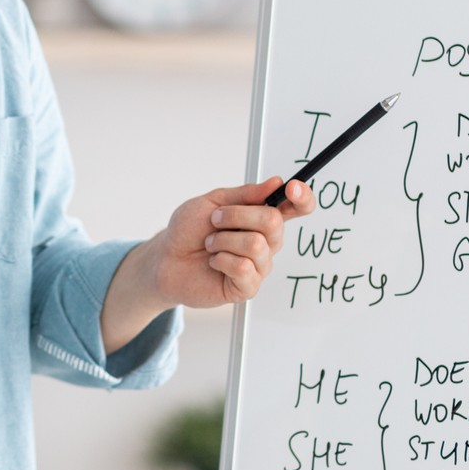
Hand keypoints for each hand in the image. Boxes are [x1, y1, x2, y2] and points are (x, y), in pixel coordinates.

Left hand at [152, 175, 317, 307]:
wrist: (166, 259)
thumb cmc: (189, 230)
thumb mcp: (212, 202)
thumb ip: (244, 194)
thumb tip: (275, 183)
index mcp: (261, 217)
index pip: (296, 208)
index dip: (302, 197)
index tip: (291, 188)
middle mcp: (266, 241)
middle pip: (273, 221)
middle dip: (237, 215)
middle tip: (215, 220)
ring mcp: (259, 265)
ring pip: (256, 244)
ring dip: (223, 239)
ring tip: (210, 244)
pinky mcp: (248, 287)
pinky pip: (244, 267)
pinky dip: (221, 259)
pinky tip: (213, 262)